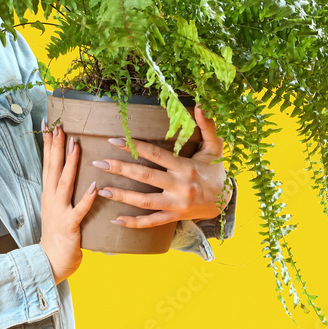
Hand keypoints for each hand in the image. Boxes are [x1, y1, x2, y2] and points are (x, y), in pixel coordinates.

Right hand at [39, 121, 97, 284]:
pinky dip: (86, 199)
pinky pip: (79, 211)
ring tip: (76, 144)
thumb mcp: (57, 207)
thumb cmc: (58, 234)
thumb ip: (63, 189)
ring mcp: (59, 211)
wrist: (49, 262)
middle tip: (59, 125)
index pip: (48, 163)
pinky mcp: (69, 226)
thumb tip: (72, 169)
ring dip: (70, 163)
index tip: (49, 123)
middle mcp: (51, 198)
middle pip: (53, 167)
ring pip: (64, 183)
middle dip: (56, 145)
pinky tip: (93, 187)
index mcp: (49, 193)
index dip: (48, 143)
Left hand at [96, 106, 231, 227]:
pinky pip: (152, 222)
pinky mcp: (174, 217)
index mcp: (186, 167)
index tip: (114, 140)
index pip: (155, 155)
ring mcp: (176, 205)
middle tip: (99, 163)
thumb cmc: (216, 170)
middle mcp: (179, 187)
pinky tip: (116, 220)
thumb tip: (201, 105)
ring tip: (101, 190)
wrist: (227, 201)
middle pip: (145, 177)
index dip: (134, 147)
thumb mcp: (215, 147)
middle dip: (120, 169)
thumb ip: (207, 126)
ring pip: (144, 202)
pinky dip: (134, 223)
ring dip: (122, 196)